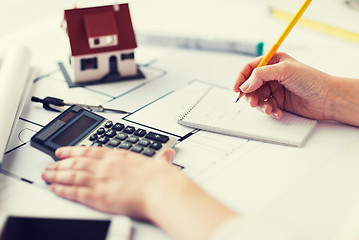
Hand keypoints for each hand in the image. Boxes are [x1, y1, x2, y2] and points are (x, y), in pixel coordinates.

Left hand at [42, 146, 176, 219]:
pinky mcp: (99, 196)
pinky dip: (63, 190)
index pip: (91, 151)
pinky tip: (55, 189)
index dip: (74, 150)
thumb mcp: (161, 164)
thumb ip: (161, 159)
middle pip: (78, 162)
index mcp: (119, 157)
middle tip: (50, 164)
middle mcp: (107, 166)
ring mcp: (101, 180)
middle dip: (61, 163)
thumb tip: (168, 155)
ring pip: (73, 175)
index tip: (65, 151)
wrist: (161, 190)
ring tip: (47, 174)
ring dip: (57, 174)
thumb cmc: (161, 179)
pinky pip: (76, 192)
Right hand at [233, 52, 331, 119]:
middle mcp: (272, 75)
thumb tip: (245, 85)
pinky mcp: (279, 102)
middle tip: (253, 102)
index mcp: (273, 62)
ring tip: (268, 108)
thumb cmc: (311, 80)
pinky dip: (269, 110)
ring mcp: (275, 89)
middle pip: (251, 85)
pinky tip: (277, 112)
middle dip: (250, 95)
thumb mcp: (284, 70)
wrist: (327, 98)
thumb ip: (261, 75)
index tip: (237, 89)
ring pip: (257, 97)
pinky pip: (266, 106)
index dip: (241, 78)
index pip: (249, 68)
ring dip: (260, 105)